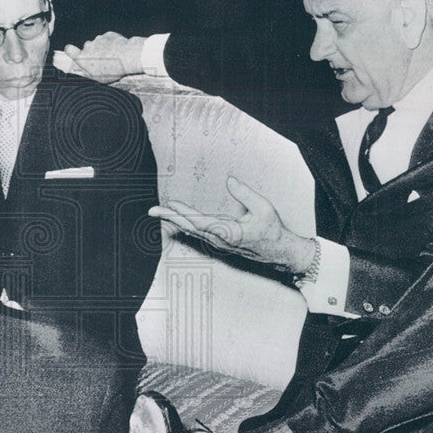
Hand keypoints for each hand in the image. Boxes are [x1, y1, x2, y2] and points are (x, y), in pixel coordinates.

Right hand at [53, 32, 144, 82]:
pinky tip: (117, 51)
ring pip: (97, 43)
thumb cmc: (112, 70)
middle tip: (101, 60)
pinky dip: (110, 44)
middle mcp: (88, 46)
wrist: (126, 57)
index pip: (69, 50)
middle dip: (92, 52)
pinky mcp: (108, 35)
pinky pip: (107, 39)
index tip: (73, 52)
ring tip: (112, 57)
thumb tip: (83, 70)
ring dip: (102, 48)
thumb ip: (87, 72)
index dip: (70, 51)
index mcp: (83, 58)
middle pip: (86, 48)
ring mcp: (98, 39)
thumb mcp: (97, 77)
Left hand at [149, 176, 314, 272]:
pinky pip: (198, 232)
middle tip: (153, 210)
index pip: (202, 222)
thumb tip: (230, 180)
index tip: (171, 206)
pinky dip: (185, 224)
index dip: (184, 214)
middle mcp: (220, 240)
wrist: (279, 252)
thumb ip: (246, 194)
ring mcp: (219, 242)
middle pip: (190, 227)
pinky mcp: (220, 241)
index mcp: (230, 233)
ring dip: (175, 220)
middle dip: (171, 218)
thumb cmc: (273, 231)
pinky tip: (176, 220)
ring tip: (159, 211)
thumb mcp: (264, 208)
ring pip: (192, 230)